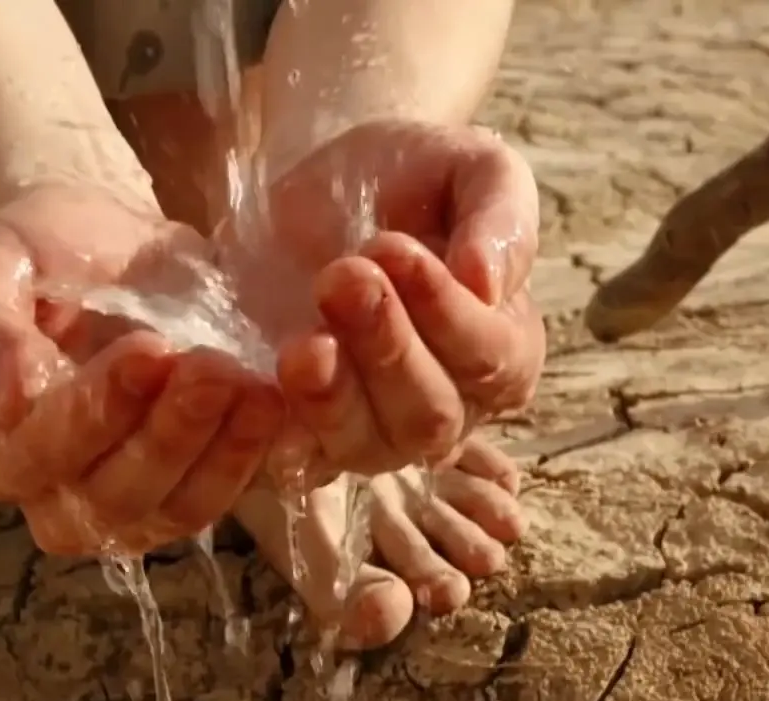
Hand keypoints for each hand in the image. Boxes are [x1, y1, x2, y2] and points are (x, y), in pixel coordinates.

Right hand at [0, 183, 285, 555]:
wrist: (109, 245)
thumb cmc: (40, 252)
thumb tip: (10, 398)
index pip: (34, 454)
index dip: (92, 411)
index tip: (149, 349)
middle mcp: (49, 496)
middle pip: (106, 498)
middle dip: (166, 435)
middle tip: (214, 369)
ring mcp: (122, 508)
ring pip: (170, 510)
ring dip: (216, 452)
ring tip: (255, 389)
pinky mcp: (185, 494)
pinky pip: (217, 497)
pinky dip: (249, 456)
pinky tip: (274, 403)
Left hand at [228, 120, 546, 479]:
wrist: (325, 179)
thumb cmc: (416, 179)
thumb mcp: (473, 168)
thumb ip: (500, 217)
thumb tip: (487, 283)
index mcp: (505, 348)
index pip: (492, 358)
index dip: (446, 313)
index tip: (394, 249)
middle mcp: (451, 406)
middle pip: (430, 415)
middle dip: (387, 349)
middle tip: (342, 276)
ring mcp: (378, 432)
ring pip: (368, 446)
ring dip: (334, 397)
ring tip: (302, 342)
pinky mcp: (309, 436)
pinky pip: (302, 462)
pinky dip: (284, 438)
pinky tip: (262, 396)